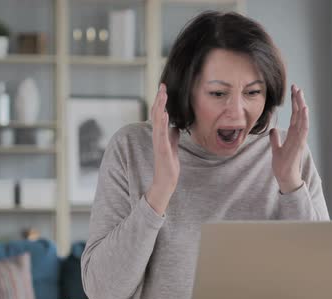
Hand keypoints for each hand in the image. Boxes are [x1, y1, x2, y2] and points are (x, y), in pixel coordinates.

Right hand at [145, 83, 179, 214]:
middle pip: (156, 113)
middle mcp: (157, 135)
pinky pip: (161, 133)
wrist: (166, 180)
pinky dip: (162, 123)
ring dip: (160, 107)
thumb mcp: (173, 145)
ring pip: (157, 121)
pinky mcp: (162, 149)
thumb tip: (175, 125)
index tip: (164, 88)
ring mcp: (158, 142)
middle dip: (159, 99)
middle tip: (162, 86)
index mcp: (160, 133)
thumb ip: (173, 134)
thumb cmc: (168, 163)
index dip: (161, 101)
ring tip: (162, 95)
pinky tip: (164, 114)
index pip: (159, 113)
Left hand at [269, 84, 308, 193]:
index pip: (295, 115)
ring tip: (301, 94)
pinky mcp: (299, 144)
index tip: (293, 91)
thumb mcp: (276, 149)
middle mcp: (298, 135)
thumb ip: (275, 139)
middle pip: (300, 114)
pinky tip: (304, 109)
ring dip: (302, 106)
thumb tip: (272, 130)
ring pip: (303, 119)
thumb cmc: (283, 164)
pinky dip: (305, 119)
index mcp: (293, 134)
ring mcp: (300, 139)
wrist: (286, 177)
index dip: (294, 103)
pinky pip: (303, 129)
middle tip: (297, 87)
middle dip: (298, 100)